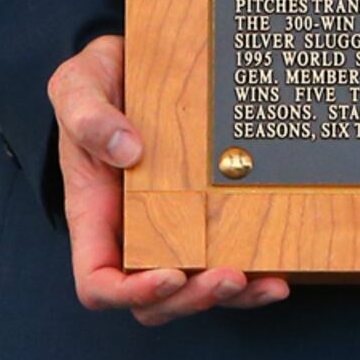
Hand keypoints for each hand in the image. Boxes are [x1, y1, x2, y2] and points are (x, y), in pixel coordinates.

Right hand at [50, 34, 289, 325]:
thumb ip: (89, 117)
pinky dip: (252, 275)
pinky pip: (226, 256)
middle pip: (154, 299)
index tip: (169, 274)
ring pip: (195, 287)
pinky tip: (281, 275)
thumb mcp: (79, 86)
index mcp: (95, 214)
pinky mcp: (207, 212)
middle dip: (191, 298)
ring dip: (229, 297)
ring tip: (266, 284)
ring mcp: (172, 226)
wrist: (136, 60)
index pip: (99, 282)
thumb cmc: (98, 80)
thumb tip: (127, 151)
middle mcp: (133, 231)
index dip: (131, 292)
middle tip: (229, 276)